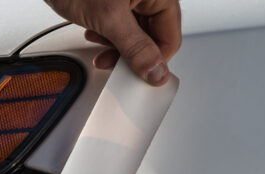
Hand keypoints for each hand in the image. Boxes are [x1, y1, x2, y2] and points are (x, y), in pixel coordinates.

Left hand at [45, 0, 181, 85]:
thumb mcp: (109, 17)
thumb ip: (135, 48)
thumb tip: (156, 72)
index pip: (170, 37)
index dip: (155, 60)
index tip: (140, 75)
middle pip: (152, 38)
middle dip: (131, 54)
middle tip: (115, 63)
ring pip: (135, 35)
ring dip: (117, 48)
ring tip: (100, 47)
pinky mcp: (114, 2)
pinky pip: (120, 28)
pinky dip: (107, 37)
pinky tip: (95, 34)